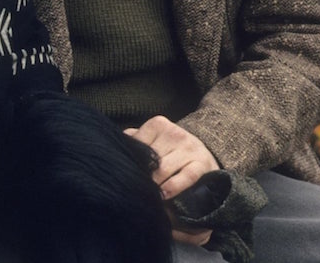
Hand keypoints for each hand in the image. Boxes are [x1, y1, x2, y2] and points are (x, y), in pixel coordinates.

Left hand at [127, 116, 219, 246]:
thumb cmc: (170, 150)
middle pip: (150, 159)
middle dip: (141, 175)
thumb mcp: (153, 140)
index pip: (137, 144)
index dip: (130, 161)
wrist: (204, 154)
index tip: (124, 174)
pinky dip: (173, 186)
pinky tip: (164, 195)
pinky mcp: (202, 163)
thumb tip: (115, 147)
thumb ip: (136, 141)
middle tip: (131, 189)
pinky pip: (186, 176)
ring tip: (145, 195)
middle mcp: (175, 133)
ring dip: (154, 184)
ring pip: (164, 168)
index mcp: (158, 125)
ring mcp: (189, 148)